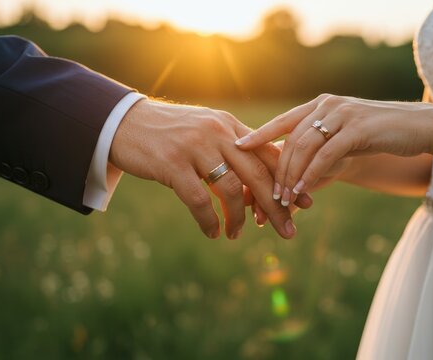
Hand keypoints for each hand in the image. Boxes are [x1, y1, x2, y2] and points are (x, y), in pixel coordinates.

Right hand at [109, 99, 310, 238]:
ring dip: (239, 218)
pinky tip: (212, 232)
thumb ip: (233, 147)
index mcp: (230, 126)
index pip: (269, 154)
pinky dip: (209, 220)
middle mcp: (218, 133)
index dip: (290, 181)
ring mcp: (195, 147)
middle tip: (288, 231)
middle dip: (276, 206)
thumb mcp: (206, 130)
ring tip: (236, 235)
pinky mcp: (172, 164)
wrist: (125, 122)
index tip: (306, 203)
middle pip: (258, 174)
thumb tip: (261, 180)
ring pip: (231, 190)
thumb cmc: (170, 133)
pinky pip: (199, 200)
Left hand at [235, 94, 432, 205]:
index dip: (259, 134)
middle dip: (275, 169)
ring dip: (290, 175)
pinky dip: (311, 173)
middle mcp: (327, 105)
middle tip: (265, 195)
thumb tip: (294, 178)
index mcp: (321, 105)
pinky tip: (302, 190)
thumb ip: (321, 151)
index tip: (237, 147)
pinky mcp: (357, 128)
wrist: (420, 127)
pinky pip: (326, 154)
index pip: (283, 121)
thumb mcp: (346, 140)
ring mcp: (342, 114)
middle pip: (290, 139)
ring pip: (304, 146)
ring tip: (281, 199)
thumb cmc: (380, 136)